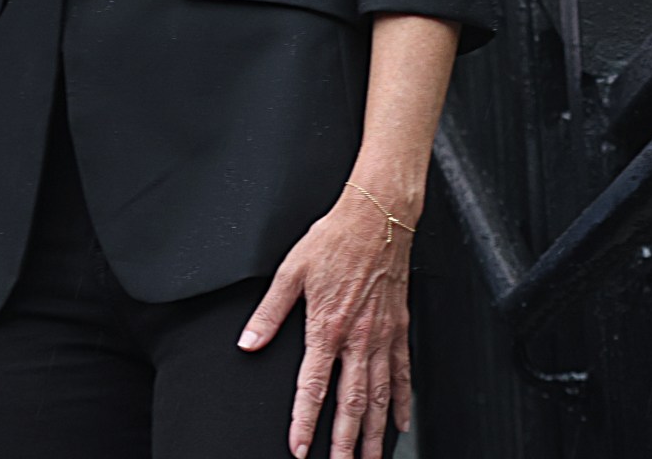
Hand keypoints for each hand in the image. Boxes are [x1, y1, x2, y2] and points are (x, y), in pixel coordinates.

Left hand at [240, 186, 416, 458]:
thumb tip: (248, 342)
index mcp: (327, 327)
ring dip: (373, 433)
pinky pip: (403, 375)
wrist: (377, 217)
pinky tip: (400, 423)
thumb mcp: (291, 272)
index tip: (300, 448)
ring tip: (369, 458)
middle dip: (344, 442)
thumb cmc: (335, 240)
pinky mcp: (400, 330)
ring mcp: (383, 337)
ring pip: (379, 396)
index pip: (313, 386)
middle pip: (351, 403)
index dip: (305, 421)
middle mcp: (358, 338)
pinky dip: (402, 403)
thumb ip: (269, 312)